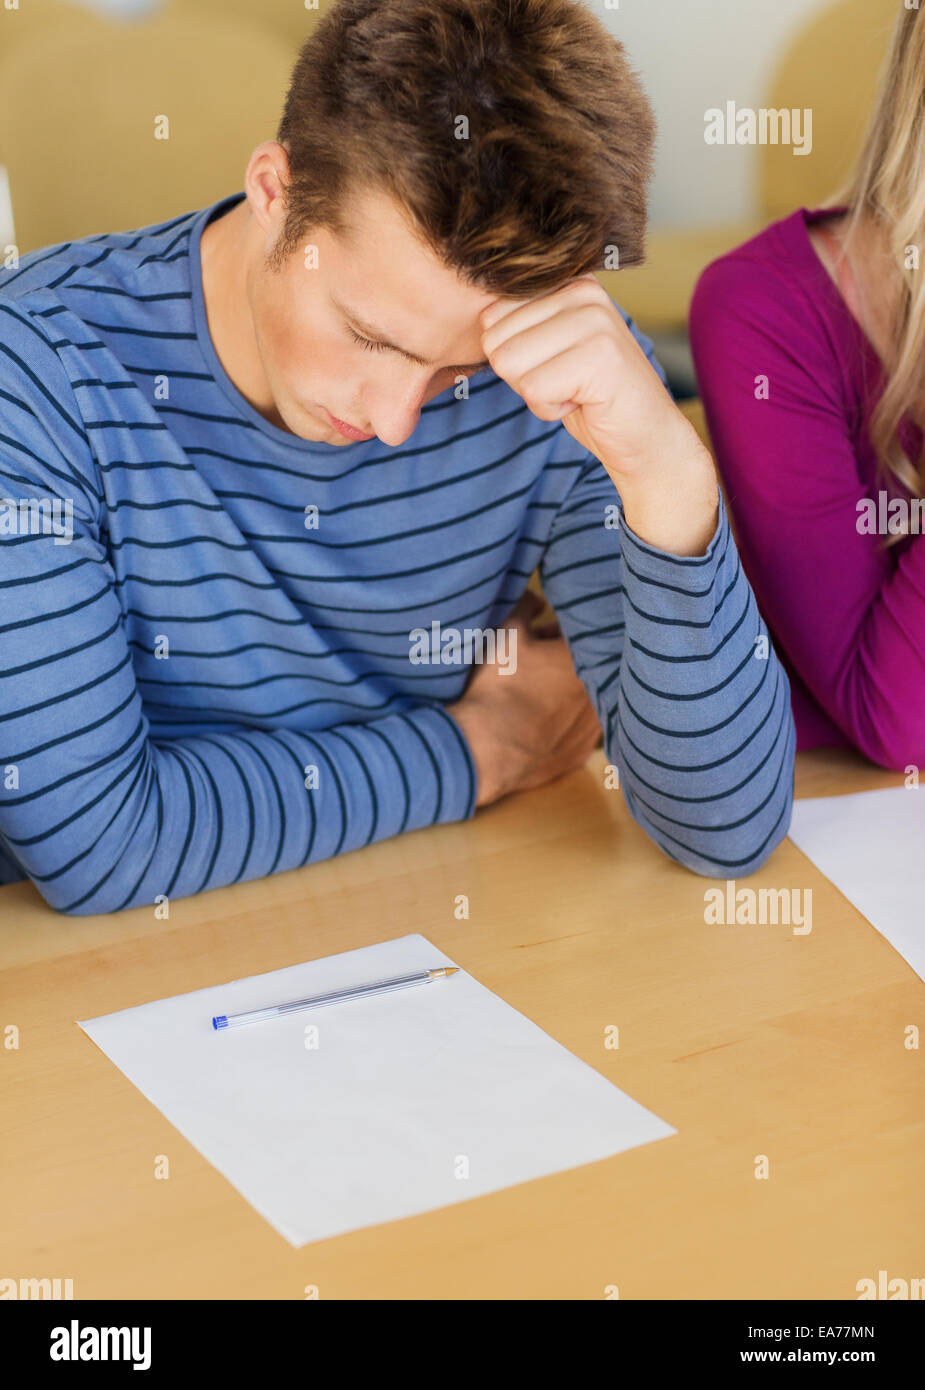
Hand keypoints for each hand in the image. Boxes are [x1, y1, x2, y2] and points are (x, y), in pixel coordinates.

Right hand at [445, 590, 602, 808]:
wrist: (485, 749)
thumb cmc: (499, 685)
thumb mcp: (506, 633)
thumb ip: (525, 605)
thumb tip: (538, 599)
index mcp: (586, 658)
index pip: (579, 633)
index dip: (554, 631)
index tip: (535, 636)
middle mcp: (600, 693)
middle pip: (584, 666)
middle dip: (561, 661)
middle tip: (531, 664)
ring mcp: (592, 728)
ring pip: (583, 699)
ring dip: (564, 692)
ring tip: (532, 695)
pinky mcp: (579, 754)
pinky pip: (575, 731)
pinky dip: (561, 724)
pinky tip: (536, 723)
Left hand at [479, 275, 718, 555]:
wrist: (646, 437)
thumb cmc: (591, 397)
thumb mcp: (550, 350)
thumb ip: (519, 326)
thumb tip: (480, 318)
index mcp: (568, 283)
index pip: (491, 317)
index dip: (515, 357)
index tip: (555, 365)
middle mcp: (582, 290)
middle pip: (497, 342)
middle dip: (523, 377)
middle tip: (566, 382)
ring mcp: (593, 320)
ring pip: (511, 365)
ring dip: (536, 394)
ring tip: (575, 390)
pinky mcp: (599, 356)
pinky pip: (534, 390)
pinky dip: (550, 410)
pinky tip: (584, 402)